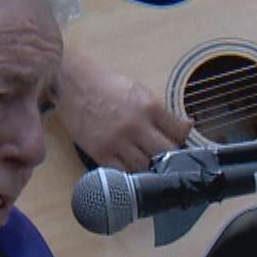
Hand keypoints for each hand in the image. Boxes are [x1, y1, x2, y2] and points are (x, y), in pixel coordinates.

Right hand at [58, 48, 192, 171]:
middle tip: (165, 156)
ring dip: (149, 167)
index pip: (179, 132)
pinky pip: (122, 172)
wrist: (71, 83)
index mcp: (149, 106)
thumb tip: (185, 127)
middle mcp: (136, 125)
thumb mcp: (139, 90)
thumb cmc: (106, 84)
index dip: (183, 139)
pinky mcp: (100, 152)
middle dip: (169, 157)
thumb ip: (160, 112)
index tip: (178, 141)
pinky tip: (130, 166)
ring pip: (145, 167)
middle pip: (166, 154)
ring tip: (146, 161)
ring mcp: (117, 141)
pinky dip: (129, 172)